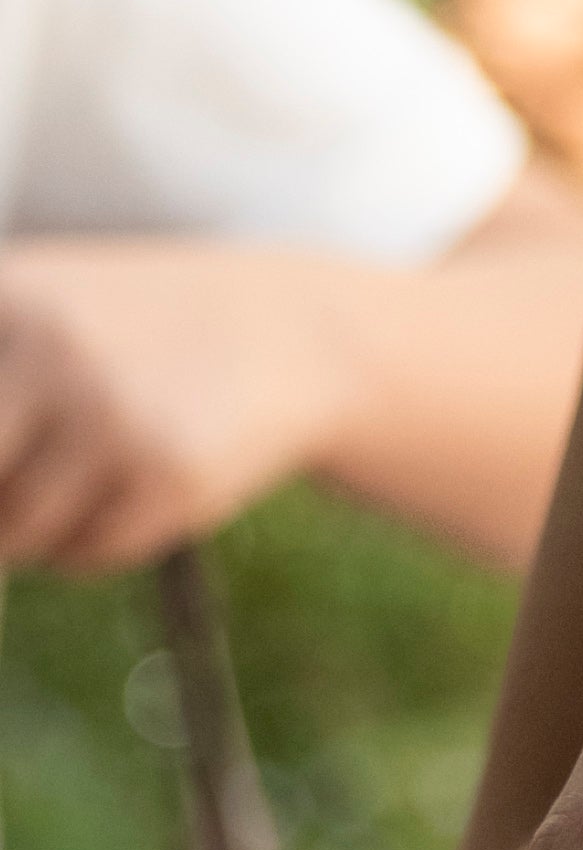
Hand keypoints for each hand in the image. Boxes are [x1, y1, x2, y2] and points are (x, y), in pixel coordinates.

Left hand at [0, 238, 349, 567]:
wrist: (288, 330)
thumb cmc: (132, 334)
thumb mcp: (35, 318)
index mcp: (3, 294)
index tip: (11, 463)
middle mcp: (48, 345)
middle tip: (29, 489)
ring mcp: (110, 410)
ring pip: (13, 533)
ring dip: (37, 530)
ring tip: (89, 472)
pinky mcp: (167, 473)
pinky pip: (82, 556)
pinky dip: (94, 544)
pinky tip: (137, 486)